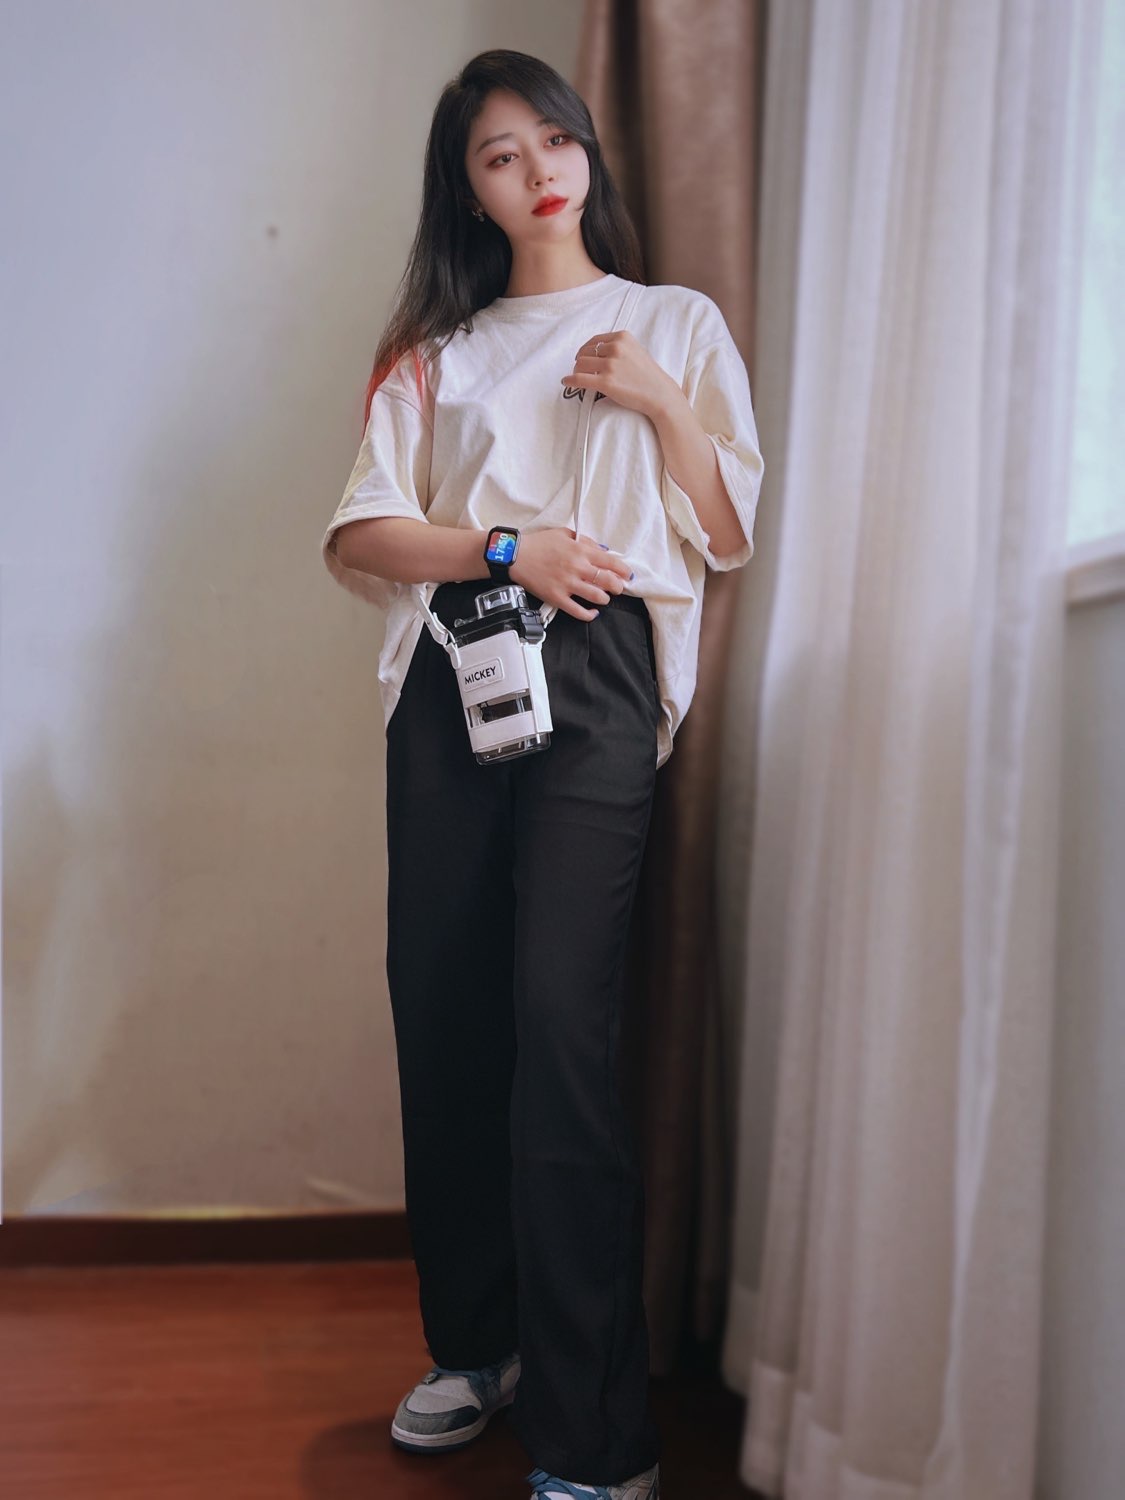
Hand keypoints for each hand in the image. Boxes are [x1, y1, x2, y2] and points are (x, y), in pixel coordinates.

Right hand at [509, 528, 633, 622]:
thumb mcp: (565, 533)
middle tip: (618, 588)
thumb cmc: (539, 543)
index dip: (623, 570)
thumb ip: (586, 541)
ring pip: (597, 597)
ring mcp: (567, 584)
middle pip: (608, 581)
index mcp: (581, 551)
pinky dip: (589, 614)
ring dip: (605, 599)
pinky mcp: (557, 598)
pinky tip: (592, 612)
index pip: (611, 562)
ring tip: (603, 597)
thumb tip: (603, 550)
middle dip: (618, 586)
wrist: (515, 556)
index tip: (627, 575)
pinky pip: (578, 611)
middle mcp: (577, 568)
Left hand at [560, 330, 679, 421]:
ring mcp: (610, 365)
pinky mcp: (606, 382)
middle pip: (585, 352)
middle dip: (581, 361)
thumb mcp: (635, 350)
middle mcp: (616, 348)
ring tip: (578, 377)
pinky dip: (569, 381)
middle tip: (580, 370)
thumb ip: (618, 347)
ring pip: (580, 364)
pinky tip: (566, 383)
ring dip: (576, 371)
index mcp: (622, 337)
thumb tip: (595, 352)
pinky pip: (579, 379)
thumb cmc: (648, 375)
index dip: (585, 349)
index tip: (582, 356)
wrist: (659, 394)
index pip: (595, 340)